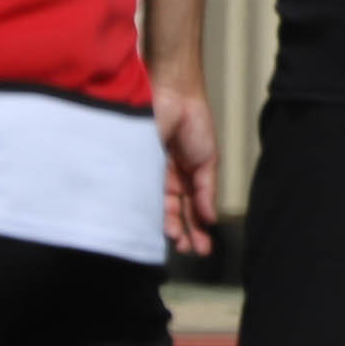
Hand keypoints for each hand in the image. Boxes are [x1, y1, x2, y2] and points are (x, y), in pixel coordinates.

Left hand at [155, 82, 219, 257]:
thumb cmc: (193, 121)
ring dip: (169, 225)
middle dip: (182, 232)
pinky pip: (142, 193)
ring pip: (157, 207)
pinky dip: (154, 209)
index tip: (203, 247)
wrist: (174, 96)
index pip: (190, 207)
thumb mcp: (207, 161)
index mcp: (184, 175)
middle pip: (173, 212)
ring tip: (178, 241)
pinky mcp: (133, 169)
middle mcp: (164, 178)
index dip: (197, 227)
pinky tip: (163, 222)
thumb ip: (206, 191)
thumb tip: (211, 218)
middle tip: (189, 249)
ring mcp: (148, 174)